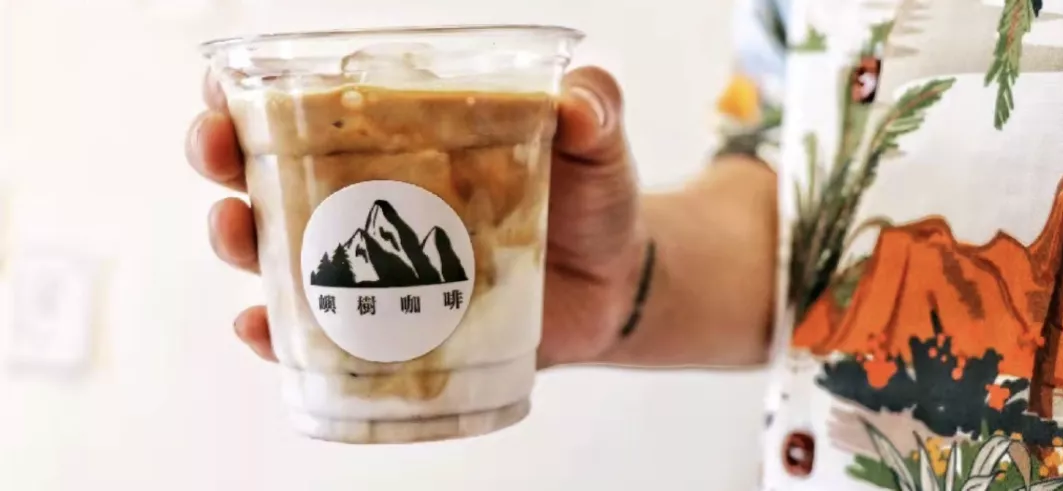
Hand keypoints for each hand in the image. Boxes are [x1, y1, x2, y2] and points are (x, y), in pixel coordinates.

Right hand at [186, 67, 645, 367]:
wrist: (614, 285)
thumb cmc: (592, 201)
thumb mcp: (596, 148)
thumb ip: (592, 112)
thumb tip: (578, 105)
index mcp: (404, 138)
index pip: (310, 105)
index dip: (251, 92)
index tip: (226, 84)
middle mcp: (371, 198)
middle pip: (267, 171)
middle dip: (221, 156)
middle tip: (217, 151)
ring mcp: (373, 267)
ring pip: (275, 250)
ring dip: (237, 238)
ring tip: (236, 229)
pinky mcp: (389, 326)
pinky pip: (316, 335)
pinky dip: (277, 334)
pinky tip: (263, 327)